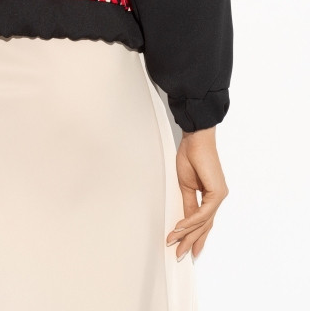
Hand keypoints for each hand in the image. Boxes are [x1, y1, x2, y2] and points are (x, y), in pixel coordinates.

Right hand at [166, 126, 228, 260]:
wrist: (196, 139)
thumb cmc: (190, 156)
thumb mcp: (186, 185)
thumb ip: (188, 204)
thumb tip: (186, 220)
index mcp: (211, 196)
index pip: (202, 221)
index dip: (193, 235)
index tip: (184, 246)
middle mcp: (217, 198)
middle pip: (204, 226)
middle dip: (191, 241)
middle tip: (181, 254)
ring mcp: (219, 196)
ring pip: (204, 223)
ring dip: (188, 235)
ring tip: (176, 244)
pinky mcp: (217, 193)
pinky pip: (203, 213)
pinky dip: (190, 221)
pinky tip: (180, 228)